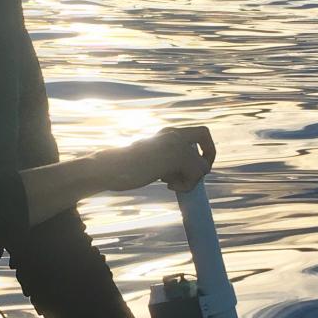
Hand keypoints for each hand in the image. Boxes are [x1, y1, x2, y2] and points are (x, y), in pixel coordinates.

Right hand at [97, 126, 215, 192]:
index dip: (203, 147)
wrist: (109, 167)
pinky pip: (196, 174)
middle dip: (207, 156)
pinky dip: (186, 185)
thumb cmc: (124, 168)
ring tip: (170, 183)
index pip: (197, 132)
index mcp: (166, 133)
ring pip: (202, 164)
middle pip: (205, 134)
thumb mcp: (151, 160)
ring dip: (191, 180)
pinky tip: (167, 184)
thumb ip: (168, 161)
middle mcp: (172, 133)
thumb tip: (187, 175)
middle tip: (196, 173)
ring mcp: (175, 143)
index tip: (194, 164)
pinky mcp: (176, 156)